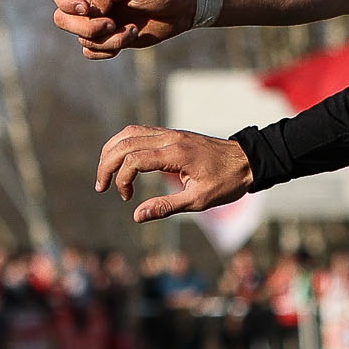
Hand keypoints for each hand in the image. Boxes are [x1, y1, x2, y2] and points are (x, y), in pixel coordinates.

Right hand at [49, 0, 197, 57]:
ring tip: (130, 30)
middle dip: (84, 27)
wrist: (182, 8)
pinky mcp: (110, 38)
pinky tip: (129, 37)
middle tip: (110, 24)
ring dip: (106, 40)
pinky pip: (92, 51)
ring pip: (81, 38)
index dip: (63, 1)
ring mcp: (99, 20)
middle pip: (61, 19)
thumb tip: (91, 9)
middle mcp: (90, 1)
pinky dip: (108, 49)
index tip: (86, 9)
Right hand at [94, 126, 252, 221]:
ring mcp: (171, 134)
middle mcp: (170, 138)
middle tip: (101, 186)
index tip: (126, 198)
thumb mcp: (199, 200)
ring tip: (106, 172)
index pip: (134, 160)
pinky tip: (122, 159)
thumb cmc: (227, 182)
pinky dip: (125, 143)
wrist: (248, 161)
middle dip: (107, 163)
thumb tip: (137, 216)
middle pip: (125, 142)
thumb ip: (166, 207)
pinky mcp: (172, 134)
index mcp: (176, 154)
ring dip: (112, 150)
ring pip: (129, 132)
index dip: (122, 179)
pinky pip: (140, 131)